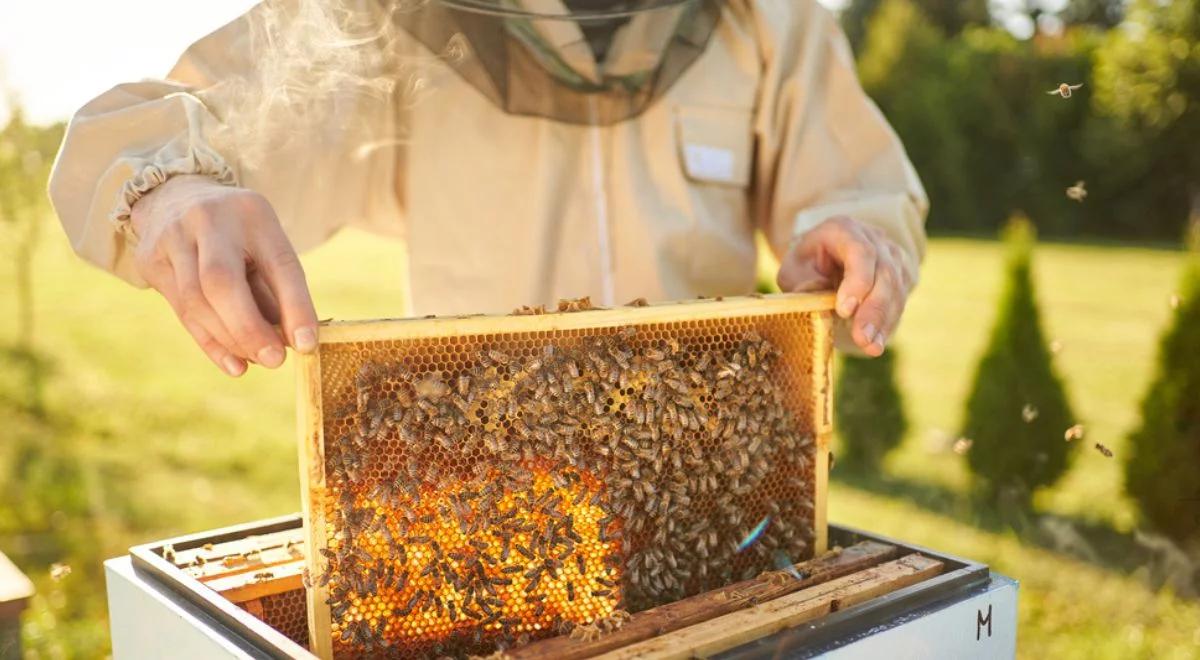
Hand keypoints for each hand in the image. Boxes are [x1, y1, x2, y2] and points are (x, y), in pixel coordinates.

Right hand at [130, 175, 317, 375]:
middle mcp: (208, 219)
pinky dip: (211, 342)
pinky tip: (234, 364)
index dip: (295, 306)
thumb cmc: (237, 233)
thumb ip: (277, 289)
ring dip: (230, 339)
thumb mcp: (265, 244)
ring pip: (196, 300)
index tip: (307, 344)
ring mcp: (172, 238)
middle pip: (221, 281)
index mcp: (252, 211)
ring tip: (257, 360)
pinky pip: (182, 311)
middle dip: (249, 328)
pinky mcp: (151, 260)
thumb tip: (293, 342)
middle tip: (275, 360)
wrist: (175, 198)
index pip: (278, 262)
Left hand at [776, 216, 915, 356]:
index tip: (844, 311)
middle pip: (884, 273)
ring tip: (871, 347)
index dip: (857, 282)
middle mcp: (874, 238)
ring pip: (896, 289)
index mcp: (843, 229)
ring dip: (883, 321)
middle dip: (873, 309)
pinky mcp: (901, 274)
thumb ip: (802, 284)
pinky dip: (888, 323)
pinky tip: (876, 342)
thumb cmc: (807, 264)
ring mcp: (892, 255)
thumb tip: (821, 301)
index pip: (860, 252)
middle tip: (862, 338)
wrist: (825, 256)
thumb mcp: (793, 270)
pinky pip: (900, 300)